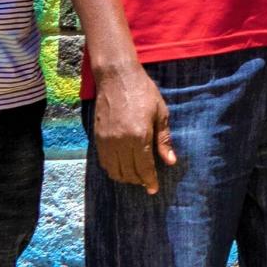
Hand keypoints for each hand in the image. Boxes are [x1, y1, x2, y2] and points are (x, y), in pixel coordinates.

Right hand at [91, 63, 173, 193]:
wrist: (116, 77)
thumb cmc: (143, 92)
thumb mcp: (161, 114)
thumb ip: (163, 140)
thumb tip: (170, 161)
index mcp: (138, 136)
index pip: (143, 167)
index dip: (149, 180)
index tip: (154, 189)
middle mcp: (119, 141)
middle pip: (127, 172)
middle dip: (138, 180)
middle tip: (147, 183)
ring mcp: (105, 140)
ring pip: (113, 170)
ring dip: (124, 177)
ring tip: (135, 177)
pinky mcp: (96, 137)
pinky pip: (103, 161)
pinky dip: (112, 169)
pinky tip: (121, 167)